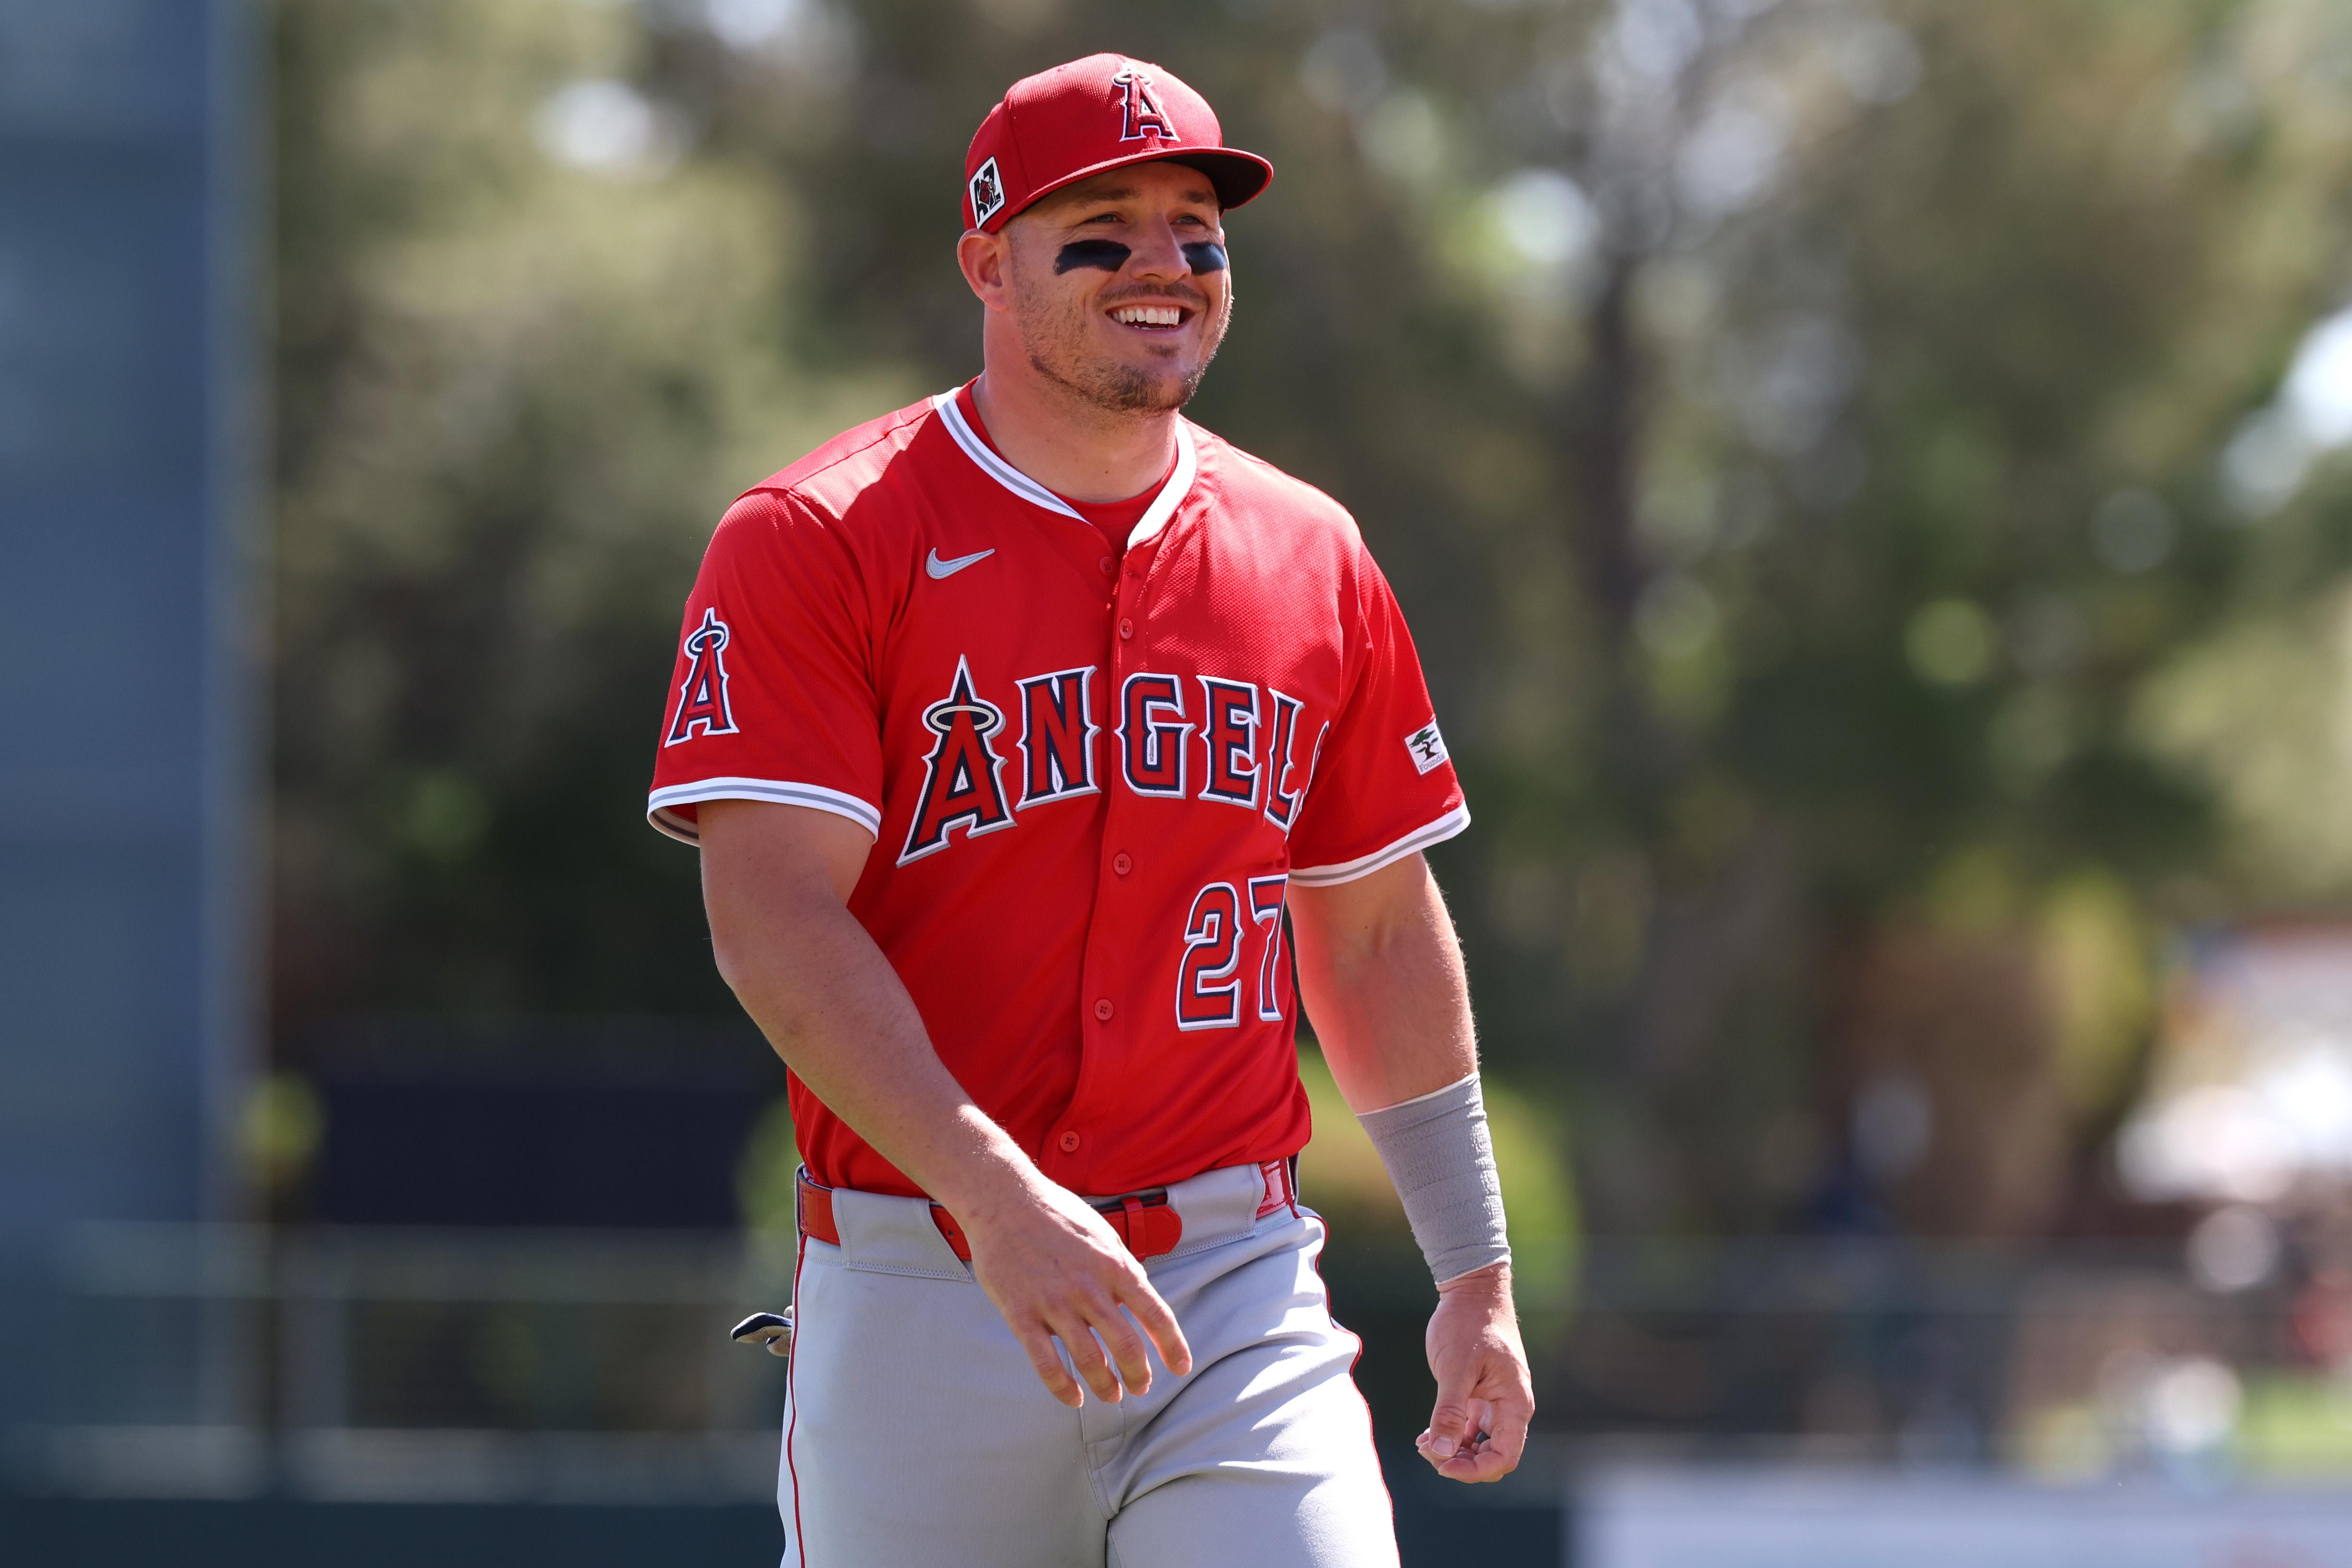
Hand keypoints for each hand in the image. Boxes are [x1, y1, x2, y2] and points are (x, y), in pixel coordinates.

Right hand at [959, 1172, 1193, 1408]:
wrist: (1004, 1199)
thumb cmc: (1057, 1215)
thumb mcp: (1103, 1234)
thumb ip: (1122, 1268)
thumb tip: (1140, 1301)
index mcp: (1114, 1265)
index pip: (1155, 1314)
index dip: (1173, 1346)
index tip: (1182, 1368)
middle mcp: (1088, 1287)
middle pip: (1126, 1346)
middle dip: (1138, 1375)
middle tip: (1140, 1387)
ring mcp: (1053, 1302)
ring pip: (1089, 1360)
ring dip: (1105, 1386)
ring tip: (1111, 1396)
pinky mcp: (1020, 1313)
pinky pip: (1045, 1363)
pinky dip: (1063, 1388)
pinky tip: (1074, 1398)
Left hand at [1415, 1262, 1532, 1481]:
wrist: (1471, 1290)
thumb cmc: (1468, 1323)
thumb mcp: (1455, 1367)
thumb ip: (1449, 1411)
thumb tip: (1440, 1453)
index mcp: (1514, 1403)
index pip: (1504, 1457)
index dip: (1475, 1470)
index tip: (1442, 1464)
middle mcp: (1509, 1408)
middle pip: (1491, 1457)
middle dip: (1460, 1462)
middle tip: (1427, 1449)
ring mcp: (1495, 1402)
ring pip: (1479, 1445)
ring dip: (1452, 1451)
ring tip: (1424, 1442)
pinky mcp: (1479, 1395)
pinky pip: (1469, 1428)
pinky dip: (1450, 1435)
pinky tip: (1428, 1433)